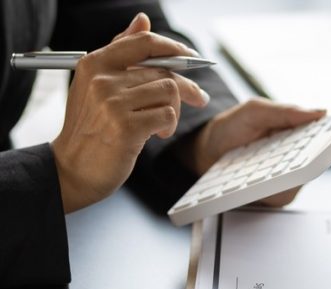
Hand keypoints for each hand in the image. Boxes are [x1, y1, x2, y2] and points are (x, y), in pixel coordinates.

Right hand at [51, 13, 209, 212]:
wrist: (74, 168)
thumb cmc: (92, 128)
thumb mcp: (98, 85)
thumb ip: (121, 52)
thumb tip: (142, 19)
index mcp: (94, 63)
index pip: (144, 42)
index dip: (174, 48)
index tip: (192, 58)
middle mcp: (102, 79)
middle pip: (164, 71)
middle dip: (187, 87)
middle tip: (199, 98)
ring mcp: (113, 103)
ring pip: (169, 92)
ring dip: (174, 111)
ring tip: (162, 125)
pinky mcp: (126, 127)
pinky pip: (167, 115)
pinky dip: (169, 126)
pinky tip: (156, 134)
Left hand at [189, 98, 324, 206]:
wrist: (206, 151)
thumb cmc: (232, 128)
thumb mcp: (254, 111)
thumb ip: (285, 111)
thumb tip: (320, 112)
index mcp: (299, 135)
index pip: (325, 138)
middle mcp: (298, 159)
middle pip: (316, 161)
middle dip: (314, 156)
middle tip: (308, 148)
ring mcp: (289, 179)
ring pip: (301, 180)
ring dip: (292, 174)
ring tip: (281, 164)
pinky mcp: (277, 197)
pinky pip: (283, 195)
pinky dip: (275, 189)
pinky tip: (265, 181)